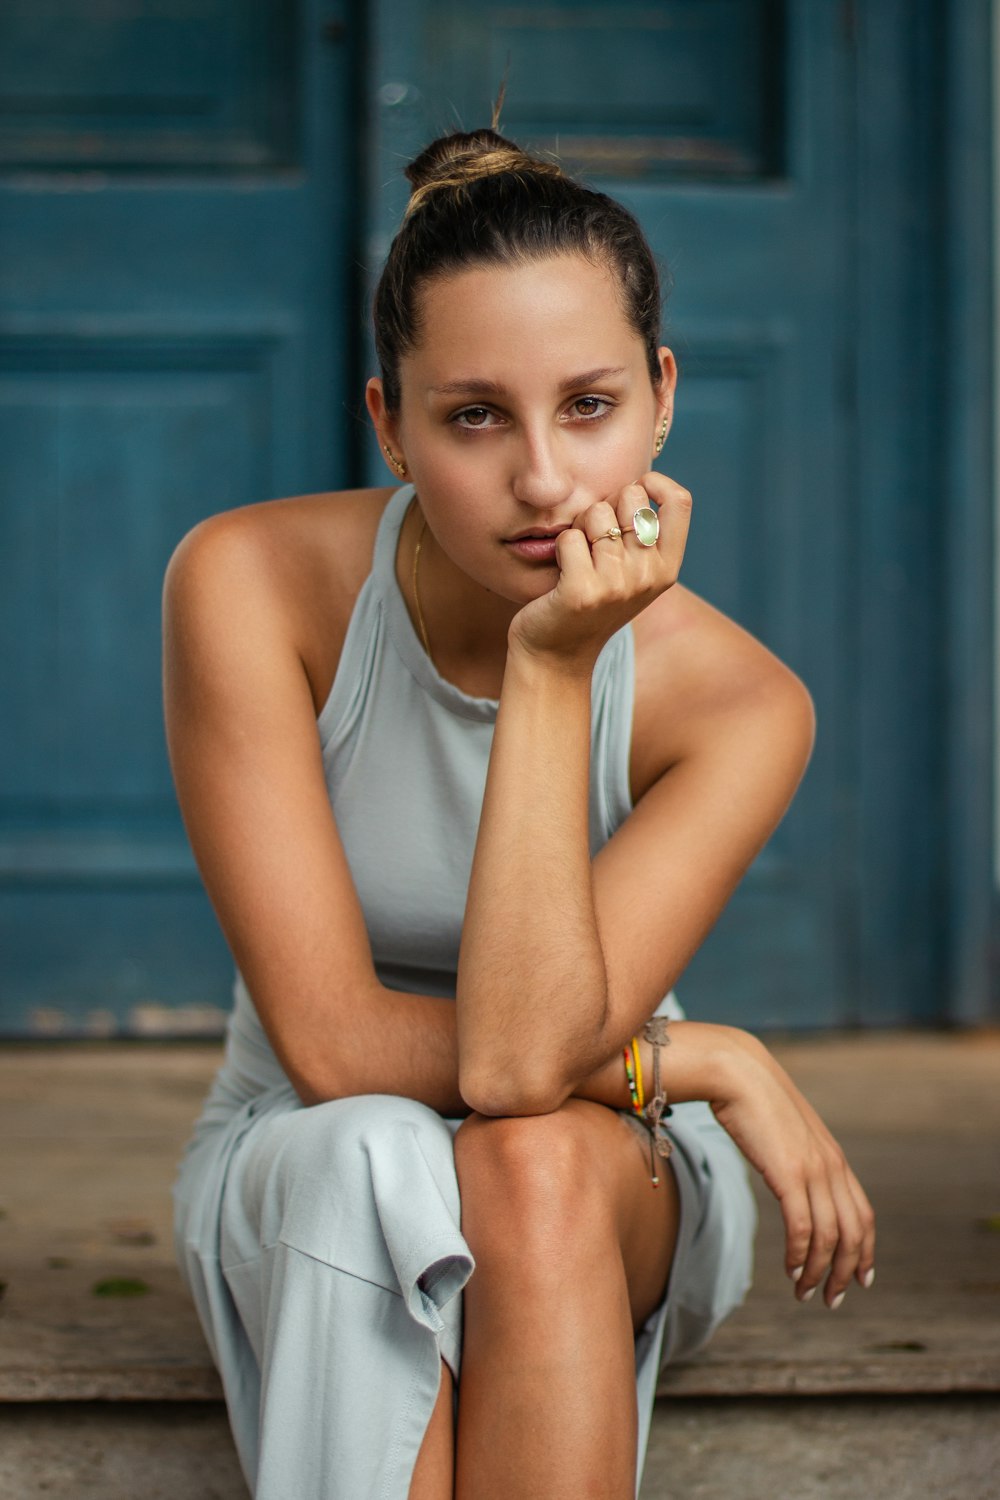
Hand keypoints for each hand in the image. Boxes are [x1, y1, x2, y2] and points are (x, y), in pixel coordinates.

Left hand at [507, 471, 691, 667]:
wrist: (556, 655)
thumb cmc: (590, 604)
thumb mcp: (631, 573)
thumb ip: (642, 534)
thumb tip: (636, 482)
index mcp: (667, 569)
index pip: (680, 501)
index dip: (653, 483)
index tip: (631, 494)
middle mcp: (649, 576)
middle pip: (629, 496)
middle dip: (605, 505)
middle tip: (593, 540)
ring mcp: (617, 585)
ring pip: (594, 513)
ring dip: (577, 529)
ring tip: (577, 560)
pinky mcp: (582, 592)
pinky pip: (568, 537)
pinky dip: (560, 548)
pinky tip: (562, 574)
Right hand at [710, 1035, 875, 1307]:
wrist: (737, 1072)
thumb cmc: (753, 1100)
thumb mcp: (786, 1133)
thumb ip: (796, 1157)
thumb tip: (788, 1176)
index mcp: (834, 1158)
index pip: (863, 1215)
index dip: (866, 1251)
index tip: (860, 1279)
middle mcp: (831, 1166)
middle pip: (853, 1233)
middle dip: (845, 1272)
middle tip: (831, 1299)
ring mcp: (812, 1170)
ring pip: (829, 1237)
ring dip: (818, 1271)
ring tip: (804, 1293)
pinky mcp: (788, 1173)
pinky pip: (802, 1227)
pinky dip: (799, 1255)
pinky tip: (790, 1269)